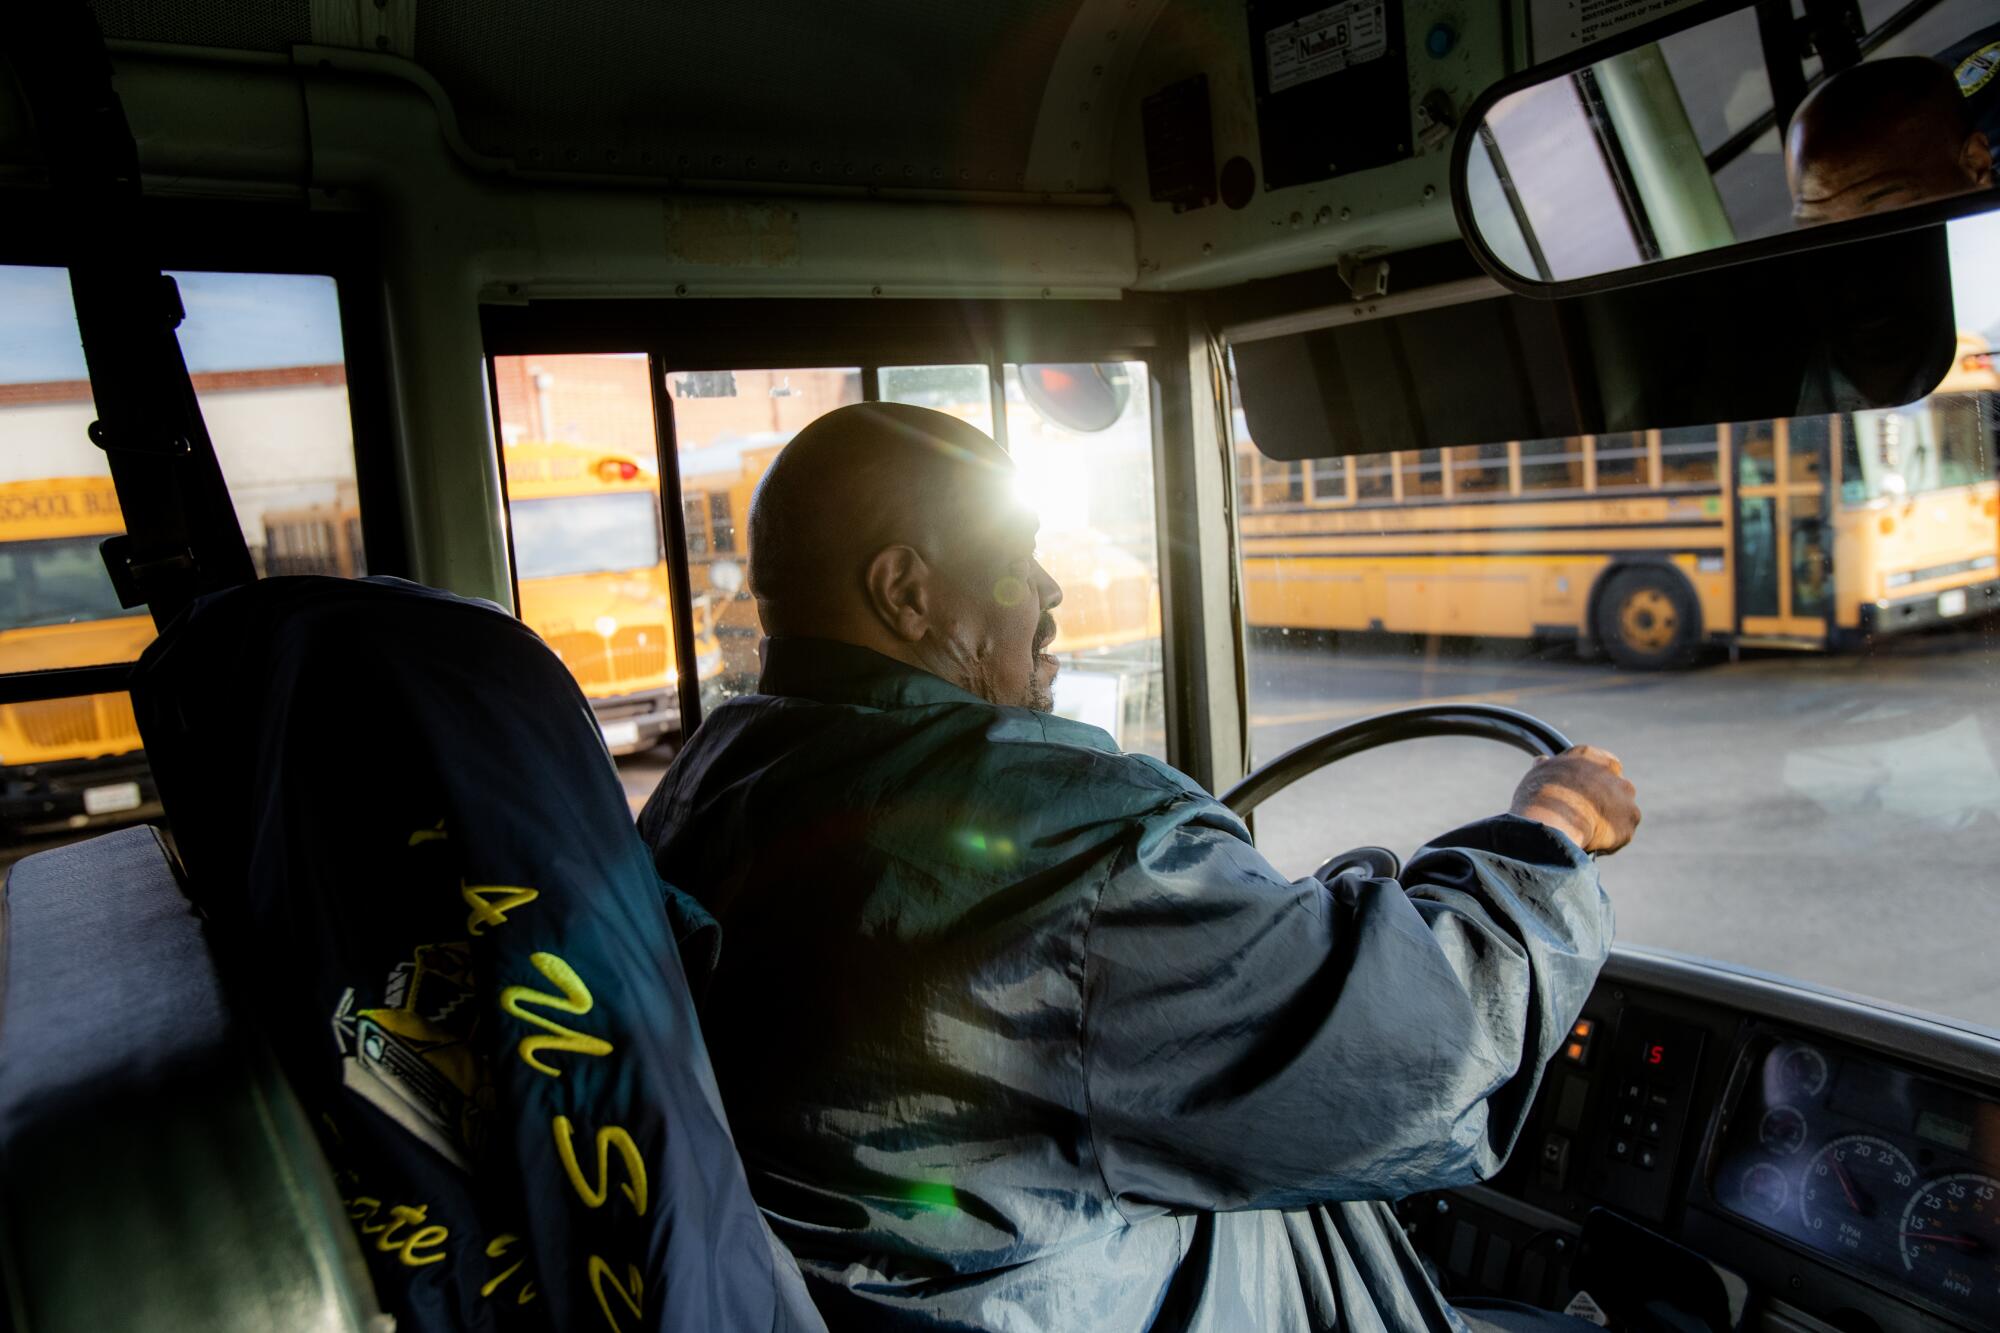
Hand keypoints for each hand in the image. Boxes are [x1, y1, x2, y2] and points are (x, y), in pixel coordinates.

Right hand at [1510, 745, 1639, 853]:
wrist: (1553, 820)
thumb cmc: (1540, 797)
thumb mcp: (1538, 774)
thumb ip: (1547, 767)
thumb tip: (1542, 761)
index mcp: (1589, 755)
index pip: (1599, 764)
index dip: (1592, 781)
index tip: (1583, 795)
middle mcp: (1612, 770)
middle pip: (1615, 787)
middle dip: (1605, 801)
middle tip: (1584, 816)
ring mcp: (1625, 794)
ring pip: (1621, 810)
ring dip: (1610, 820)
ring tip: (1587, 833)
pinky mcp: (1631, 818)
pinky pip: (1622, 832)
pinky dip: (1611, 839)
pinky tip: (1593, 843)